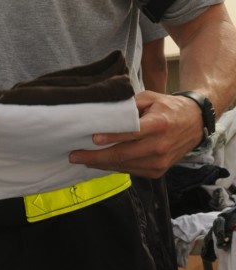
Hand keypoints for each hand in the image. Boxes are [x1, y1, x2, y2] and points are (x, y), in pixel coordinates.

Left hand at [68, 90, 204, 178]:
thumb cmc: (168, 108)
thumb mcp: (150, 98)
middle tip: (75, 155)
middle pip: (122, 155)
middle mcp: (159, 146)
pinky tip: (99, 163)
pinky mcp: (157, 171)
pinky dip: (113, 167)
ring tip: (82, 159)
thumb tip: (105, 111)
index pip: (131, 133)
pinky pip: (130, 171)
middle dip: (95, 157)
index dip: (111, 137)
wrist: (195, 124)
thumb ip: (129, 104)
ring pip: (124, 166)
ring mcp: (159, 162)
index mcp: (158, 125)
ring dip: (101, 164)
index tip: (93, 139)